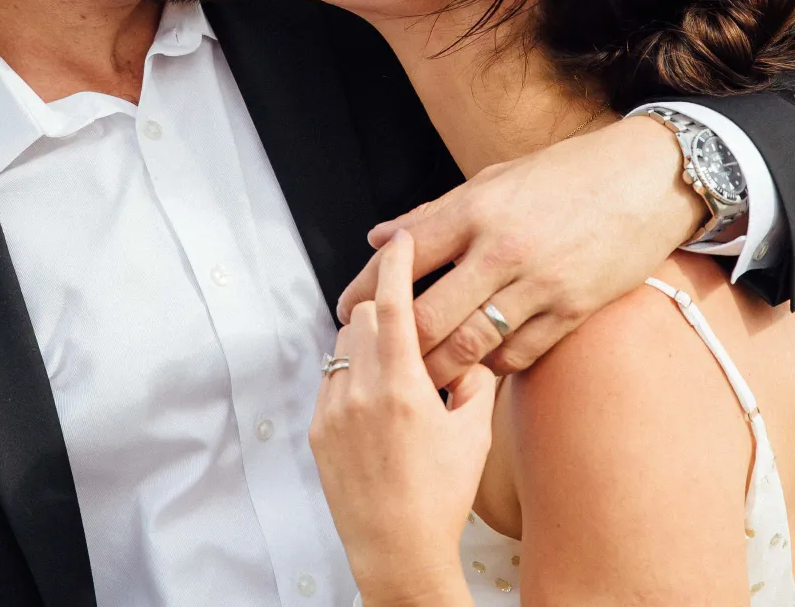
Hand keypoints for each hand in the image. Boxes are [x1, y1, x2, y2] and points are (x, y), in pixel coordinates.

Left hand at [311, 233, 487, 606]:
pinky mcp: (317, 431)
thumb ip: (477, 381)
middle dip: (385, 312)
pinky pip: (331, 380)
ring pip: (343, 346)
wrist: (398, 552)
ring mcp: (333, 411)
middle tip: (410, 327)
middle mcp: (361, 392)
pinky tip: (377, 404)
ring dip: (366, 344)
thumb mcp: (475, 435)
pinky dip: (352, 377)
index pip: (392, 305)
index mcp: (403, 387)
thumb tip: (476, 349)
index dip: (396, 265)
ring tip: (396, 373)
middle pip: (362, 317)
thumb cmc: (441, 499)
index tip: (401, 241)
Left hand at [338, 115, 703, 385]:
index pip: (403, 258)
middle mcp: (502, 249)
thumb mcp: (495, 179)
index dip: (366, 290)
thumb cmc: (568, 174)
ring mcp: (539, 284)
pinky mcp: (571, 312)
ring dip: (436, 370)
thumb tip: (381, 237)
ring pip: (468, 347)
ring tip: (415, 378)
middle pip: (427, 316)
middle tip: (372, 358)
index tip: (346, 310)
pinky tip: (474, 369)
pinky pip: (516, 356)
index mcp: (476, 209)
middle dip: (391, 345)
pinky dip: (489, 368)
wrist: (648, 179)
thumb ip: (435, 214)